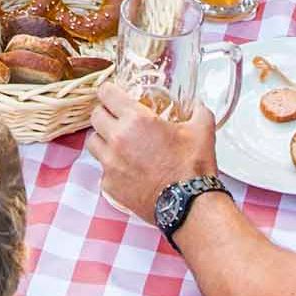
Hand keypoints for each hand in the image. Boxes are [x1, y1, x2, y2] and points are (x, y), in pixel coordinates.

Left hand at [88, 78, 217, 218]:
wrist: (189, 205)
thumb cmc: (193, 168)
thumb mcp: (202, 130)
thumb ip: (198, 110)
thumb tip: (197, 104)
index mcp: (136, 120)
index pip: (106, 93)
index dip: (109, 91)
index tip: (112, 93)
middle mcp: (118, 139)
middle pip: (95, 116)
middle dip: (105, 114)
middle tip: (117, 118)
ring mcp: (110, 163)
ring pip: (93, 142)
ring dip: (103, 139)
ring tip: (118, 143)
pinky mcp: (109, 184)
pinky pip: (102, 169)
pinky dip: (111, 166)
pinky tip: (126, 168)